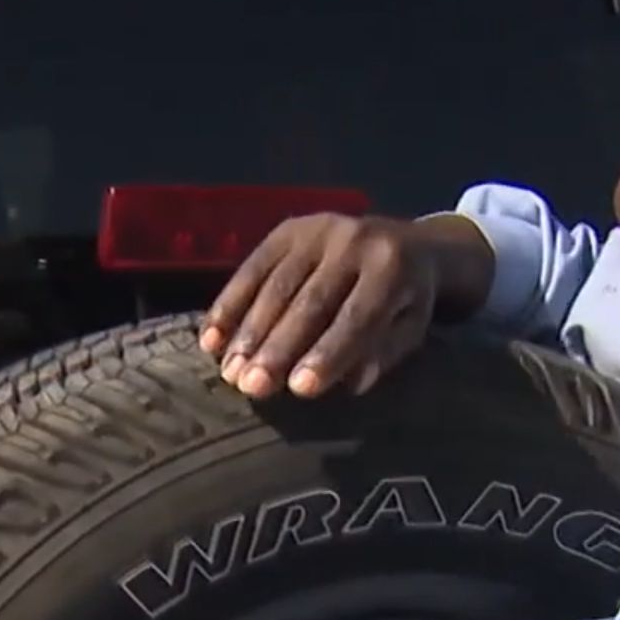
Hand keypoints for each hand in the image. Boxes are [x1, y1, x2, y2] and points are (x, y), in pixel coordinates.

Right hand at [198, 212, 475, 399]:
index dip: (328, 353)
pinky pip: (252, 268)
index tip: (299, 389)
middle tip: (252, 387)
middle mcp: (352, 241)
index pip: (357, 316)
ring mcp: (316, 230)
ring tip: (231, 373)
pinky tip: (211, 339)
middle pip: (310, 301)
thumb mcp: (408, 328)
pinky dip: (228, 305)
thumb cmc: (403, 299)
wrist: (403, 240)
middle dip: (278, 347)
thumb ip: (383, 353)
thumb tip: (350, 382)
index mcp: (391, 269)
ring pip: (276, 286)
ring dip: (248, 333)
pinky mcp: (287, 230)